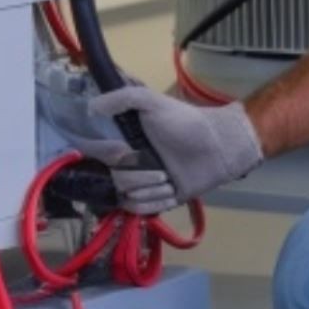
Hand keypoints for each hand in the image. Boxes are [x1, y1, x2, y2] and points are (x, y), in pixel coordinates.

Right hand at [36, 55, 179, 212]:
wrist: (218, 147)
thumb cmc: (184, 121)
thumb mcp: (154, 102)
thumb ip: (123, 98)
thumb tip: (90, 107)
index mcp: (124, 140)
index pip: (96, 152)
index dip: (102, 154)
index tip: (121, 151)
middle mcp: (129, 162)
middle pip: (114, 179)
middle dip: (138, 175)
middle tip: (161, 168)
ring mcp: (142, 183)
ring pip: (126, 196)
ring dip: (150, 189)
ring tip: (169, 178)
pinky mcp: (155, 200)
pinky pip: (139, 210)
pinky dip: (155, 202)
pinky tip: (171, 191)